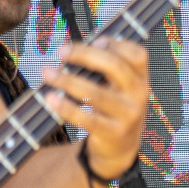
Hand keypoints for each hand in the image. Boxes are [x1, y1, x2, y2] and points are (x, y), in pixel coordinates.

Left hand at [41, 38, 150, 183]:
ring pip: (95, 93)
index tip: (95, 39)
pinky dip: (65, 107)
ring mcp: (128, 116)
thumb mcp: (119, 87)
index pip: (138, 54)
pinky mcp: (113, 133)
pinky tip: (49, 98)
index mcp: (141, 80)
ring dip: (67, 81)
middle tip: (60, 52)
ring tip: (47, 73)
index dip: (116, 43)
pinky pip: (86, 118)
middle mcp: (139, 96)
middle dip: (84, 55)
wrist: (121, 148)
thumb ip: (106, 67)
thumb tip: (74, 48)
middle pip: (115, 67)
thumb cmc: (113, 108)